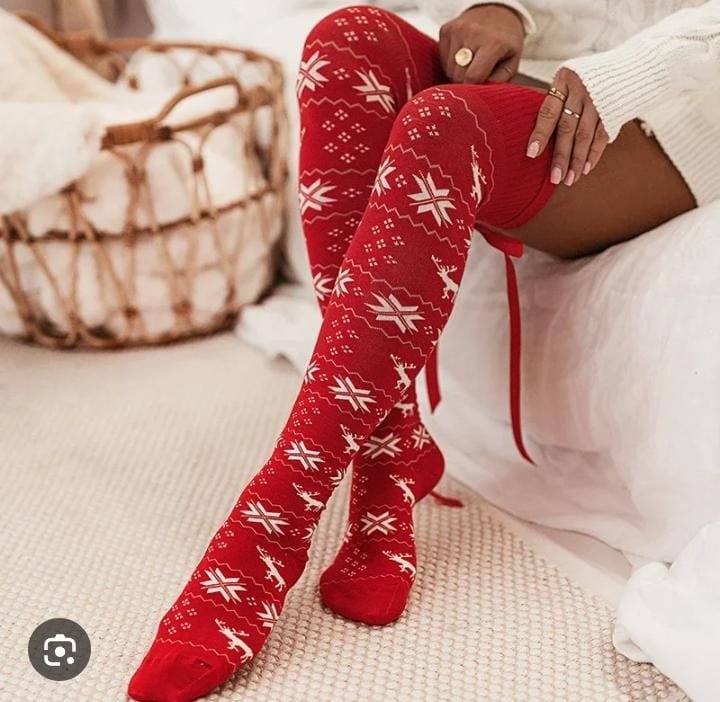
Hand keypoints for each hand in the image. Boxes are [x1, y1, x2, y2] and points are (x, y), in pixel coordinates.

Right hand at [439, 4, 524, 83]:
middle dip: (466, 81)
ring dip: (458, 72)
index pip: (473, 77)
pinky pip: (443, 60)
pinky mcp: (446, 29)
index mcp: (493, 43)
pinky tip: (463, 55)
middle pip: (459, 75)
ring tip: (471, 63)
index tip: (476, 91)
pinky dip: (451, 63)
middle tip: (477, 75)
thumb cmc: (506, 41)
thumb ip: (497, 81)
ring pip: (450, 69)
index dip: (473, 89)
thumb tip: (479, 94)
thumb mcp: (511, 62)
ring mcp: (457, 30)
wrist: (497, 11)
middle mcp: (473, 33)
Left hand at [526, 67, 608, 184]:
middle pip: (567, 127)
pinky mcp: (615, 110)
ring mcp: (600, 100)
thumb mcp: (570, 79)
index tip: (532, 153)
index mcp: (564, 79)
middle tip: (555, 178)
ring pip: (585, 135)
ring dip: (577, 160)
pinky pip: (602, 136)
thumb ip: (557, 102)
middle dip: (561, 155)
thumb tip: (537, 138)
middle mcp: (582, 89)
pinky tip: (586, 169)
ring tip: (570, 179)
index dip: (540, 134)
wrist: (634, 65)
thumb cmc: (590, 77)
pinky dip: (594, 154)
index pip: (549, 111)